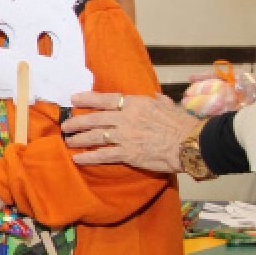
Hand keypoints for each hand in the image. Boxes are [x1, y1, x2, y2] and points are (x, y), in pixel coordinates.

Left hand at [61, 91, 198, 171]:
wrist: (190, 143)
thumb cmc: (182, 124)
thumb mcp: (168, 105)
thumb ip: (157, 100)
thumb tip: (155, 96)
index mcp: (136, 104)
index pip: (106, 99)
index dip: (88, 98)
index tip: (73, 98)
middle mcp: (126, 118)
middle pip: (95, 118)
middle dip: (77, 121)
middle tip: (65, 125)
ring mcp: (125, 136)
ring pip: (95, 136)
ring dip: (79, 139)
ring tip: (68, 141)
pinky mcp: (127, 153)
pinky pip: (103, 154)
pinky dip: (88, 156)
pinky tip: (78, 158)